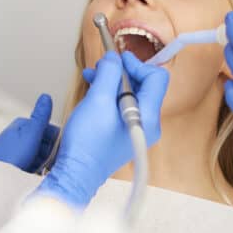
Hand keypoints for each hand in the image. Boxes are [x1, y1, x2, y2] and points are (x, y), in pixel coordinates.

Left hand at [0, 94, 59, 172]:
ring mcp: (18, 152)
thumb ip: (40, 117)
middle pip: (47, 145)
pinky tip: (31, 176)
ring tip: (35, 171)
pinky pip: (33, 167)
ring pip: (41, 158)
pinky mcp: (16, 165)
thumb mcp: (29, 134)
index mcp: (24, 125)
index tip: (55, 153)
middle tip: (44, 165)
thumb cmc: (8, 157)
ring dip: (42, 166)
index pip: (51, 131)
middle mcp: (21, 137)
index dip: (56, 143)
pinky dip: (35, 172)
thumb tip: (46, 96)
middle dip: (49, 157)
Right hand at [35, 51, 168, 207]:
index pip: (156, 77)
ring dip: (112, 82)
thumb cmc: (87, 145)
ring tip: (92, 78)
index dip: (136, 64)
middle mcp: (148, 124)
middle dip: (122, 72)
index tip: (117, 60)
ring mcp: (138, 130)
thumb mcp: (97, 99)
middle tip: (102, 67)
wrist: (77, 173)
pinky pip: (124, 107)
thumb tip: (114, 59)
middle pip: (144, 85)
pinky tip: (93, 92)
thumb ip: (109, 74)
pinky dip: (110, 96)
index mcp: (147, 116)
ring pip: (132, 95)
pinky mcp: (126, 133)